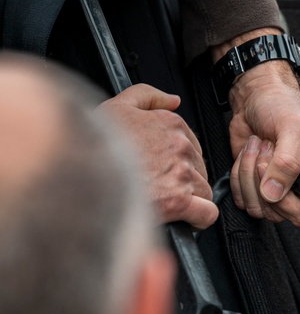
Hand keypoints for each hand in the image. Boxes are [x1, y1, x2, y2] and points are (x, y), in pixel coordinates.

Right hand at [97, 84, 217, 228]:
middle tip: (159, 185)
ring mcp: (182, 174)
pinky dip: (201, 217)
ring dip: (192, 197)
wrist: (77, 178)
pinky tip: (187, 217)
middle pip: (199, 167)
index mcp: (170, 124)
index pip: (192, 143)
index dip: (179, 158)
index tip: (164, 167)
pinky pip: (207, 212)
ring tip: (166, 201)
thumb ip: (148, 96)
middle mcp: (181, 147)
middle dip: (184, 178)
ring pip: (204, 189)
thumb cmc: (92, 145)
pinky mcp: (179, 201)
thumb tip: (173, 100)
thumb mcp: (116, 107)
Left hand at [228, 61, 299, 225]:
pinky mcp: (253, 186)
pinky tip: (249, 153)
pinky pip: (241, 199)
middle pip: (276, 212)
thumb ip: (288, 163)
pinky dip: (237, 176)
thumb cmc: (283, 105)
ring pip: (256, 207)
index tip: (273, 165)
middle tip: (267, 149)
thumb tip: (273, 194)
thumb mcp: (294, 128)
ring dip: (248, 174)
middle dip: (262, 178)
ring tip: (259, 146)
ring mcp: (275, 189)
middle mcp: (299, 188)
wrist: (256, 96)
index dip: (284, 197)